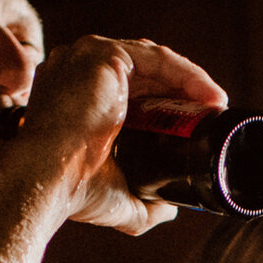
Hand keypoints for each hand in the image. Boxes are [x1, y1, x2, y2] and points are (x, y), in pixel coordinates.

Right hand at [11, 34, 226, 235]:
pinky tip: (208, 96)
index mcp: (78, 99)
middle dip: (183, 94)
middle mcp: (79, 71)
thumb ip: (142, 203)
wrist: (46, 179)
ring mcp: (88, 58)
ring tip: (215, 106)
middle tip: (211, 116)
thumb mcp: (116, 197)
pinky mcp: (102, 53)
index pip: (132, 90)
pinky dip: (187, 75)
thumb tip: (170, 209)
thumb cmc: (71, 189)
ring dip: (191, 83)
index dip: (169, 105)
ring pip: (154, 62)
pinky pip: (157, 58)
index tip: (197, 124)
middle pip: (146, 74)